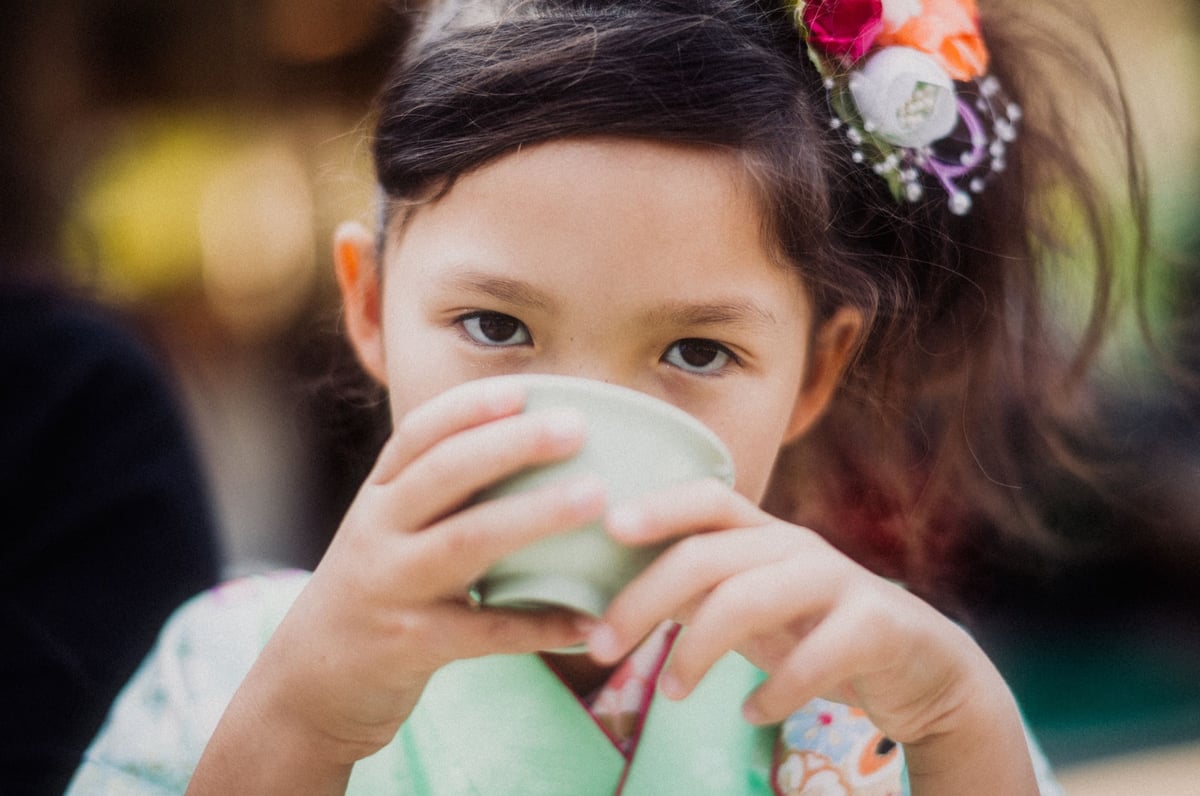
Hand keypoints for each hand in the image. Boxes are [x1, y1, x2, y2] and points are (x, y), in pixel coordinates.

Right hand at [189, 379, 604, 791]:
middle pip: (445, 475)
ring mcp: (390, 588)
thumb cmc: (376, 593)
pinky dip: (538, 626)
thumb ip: (439, 495)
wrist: (309, 685)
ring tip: (594, 498)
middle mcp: (377, 532)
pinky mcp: (408, 645)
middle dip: (512, 444)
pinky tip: (588, 622)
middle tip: (576, 427)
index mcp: (378, 498)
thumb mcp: (388, 532)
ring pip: (466, 542)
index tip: (523, 389)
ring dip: (535, 516)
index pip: (416, 436)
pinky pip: (484, 632)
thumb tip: (532, 448)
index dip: (468, 408)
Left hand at [585, 480, 1037, 793]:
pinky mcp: (877, 625)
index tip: (607, 526)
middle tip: (601, 648)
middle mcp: (797, 546)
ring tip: (671, 692)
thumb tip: (612, 603)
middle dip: (645, 599)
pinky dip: (775, 691)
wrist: (922, 668)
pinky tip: (751, 712)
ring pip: (750, 598)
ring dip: (698, 650)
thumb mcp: (751, 609)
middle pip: (708, 555)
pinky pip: (815, 656)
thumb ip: (695, 596)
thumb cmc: (816, 632)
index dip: (659, 505)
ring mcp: (840, 581)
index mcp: (764, 534)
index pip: (708, 498)